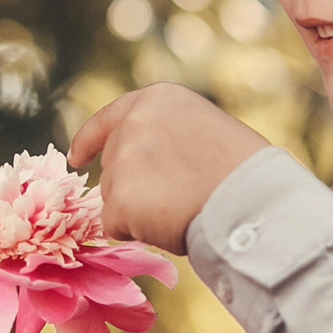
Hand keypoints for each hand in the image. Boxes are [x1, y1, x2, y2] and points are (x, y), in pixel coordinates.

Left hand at [68, 84, 271, 253]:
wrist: (256, 202)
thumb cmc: (245, 172)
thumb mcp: (205, 129)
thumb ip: (168, 135)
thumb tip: (142, 160)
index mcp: (157, 100)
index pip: (109, 119)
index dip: (89, 141)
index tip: (77, 158)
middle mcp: (133, 124)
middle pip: (111, 166)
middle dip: (131, 187)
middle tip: (179, 198)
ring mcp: (122, 162)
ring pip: (114, 198)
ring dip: (139, 211)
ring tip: (183, 208)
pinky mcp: (119, 200)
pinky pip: (115, 225)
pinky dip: (138, 232)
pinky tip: (170, 223)